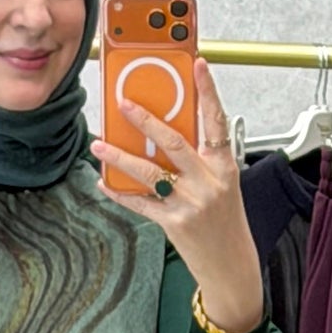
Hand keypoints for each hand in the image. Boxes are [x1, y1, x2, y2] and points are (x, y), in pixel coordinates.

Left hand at [90, 57, 265, 332]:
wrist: (232, 268)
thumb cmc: (226, 225)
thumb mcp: (224, 186)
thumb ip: (200, 161)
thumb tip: (164, 135)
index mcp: (224, 168)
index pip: (216, 122)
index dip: (208, 91)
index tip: (197, 64)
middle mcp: (209, 183)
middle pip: (174, 142)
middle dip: (146, 120)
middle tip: (123, 104)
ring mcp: (191, 204)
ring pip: (150, 172)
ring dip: (120, 157)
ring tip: (99, 146)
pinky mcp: (174, 223)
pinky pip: (140, 204)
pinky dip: (120, 193)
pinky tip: (104, 183)